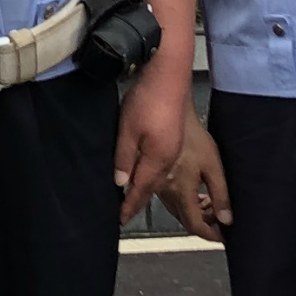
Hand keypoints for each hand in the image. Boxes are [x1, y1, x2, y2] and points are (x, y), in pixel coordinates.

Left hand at [111, 78, 185, 226]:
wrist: (169, 76)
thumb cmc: (146, 101)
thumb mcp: (127, 130)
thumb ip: (124, 158)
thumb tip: (121, 184)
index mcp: (158, 160)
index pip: (141, 190)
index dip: (130, 205)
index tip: (120, 219)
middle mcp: (171, 159)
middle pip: (153, 186)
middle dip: (138, 200)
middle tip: (124, 212)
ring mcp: (175, 148)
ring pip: (159, 176)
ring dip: (147, 187)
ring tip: (134, 197)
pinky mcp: (175, 138)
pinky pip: (163, 165)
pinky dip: (153, 173)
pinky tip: (146, 172)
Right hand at [160, 126, 234, 238]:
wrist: (169, 114)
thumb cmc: (194, 137)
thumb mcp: (213, 166)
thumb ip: (220, 195)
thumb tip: (227, 220)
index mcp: (181, 192)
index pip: (194, 224)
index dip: (209, 234)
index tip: (221, 238)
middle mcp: (166, 192)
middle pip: (183, 219)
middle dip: (202, 223)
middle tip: (218, 219)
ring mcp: (158, 184)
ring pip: (175, 209)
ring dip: (193, 211)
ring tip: (209, 203)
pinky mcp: (153, 174)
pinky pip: (168, 197)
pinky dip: (184, 201)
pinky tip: (195, 192)